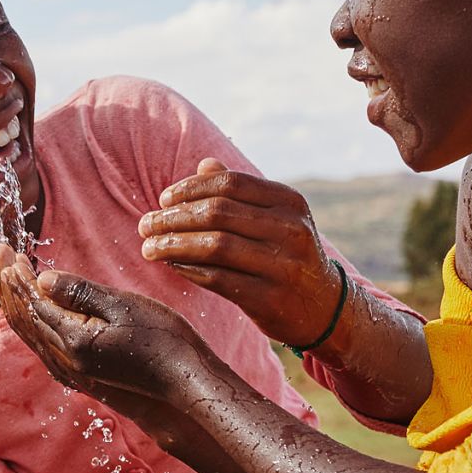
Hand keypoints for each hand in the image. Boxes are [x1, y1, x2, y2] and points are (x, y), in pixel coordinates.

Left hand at [0, 242, 208, 412]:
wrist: (184, 383)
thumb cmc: (163, 340)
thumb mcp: (123, 307)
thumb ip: (81, 293)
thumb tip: (43, 278)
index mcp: (74, 341)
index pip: (33, 303)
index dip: (17, 275)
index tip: (5, 250)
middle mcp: (66, 360)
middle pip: (24, 318)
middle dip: (8, 285)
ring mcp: (72, 370)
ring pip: (31, 332)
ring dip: (17, 301)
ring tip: (8, 274)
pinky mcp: (81, 373)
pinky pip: (44, 344)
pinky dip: (32, 320)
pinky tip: (33, 308)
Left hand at [138, 159, 349, 346]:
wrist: (325, 307)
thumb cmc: (289, 255)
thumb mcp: (277, 218)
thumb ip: (242, 192)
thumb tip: (204, 165)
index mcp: (289, 202)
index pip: (230, 184)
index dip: (190, 189)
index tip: (164, 199)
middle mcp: (290, 230)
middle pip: (218, 213)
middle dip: (173, 217)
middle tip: (146, 225)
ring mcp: (282, 265)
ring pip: (214, 246)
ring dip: (173, 245)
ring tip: (149, 247)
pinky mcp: (269, 298)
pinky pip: (217, 279)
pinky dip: (188, 270)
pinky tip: (171, 265)